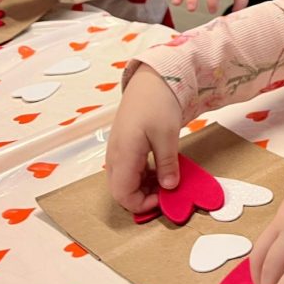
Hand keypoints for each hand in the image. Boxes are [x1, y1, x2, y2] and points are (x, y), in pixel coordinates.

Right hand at [105, 66, 182, 212]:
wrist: (151, 79)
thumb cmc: (158, 103)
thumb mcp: (167, 135)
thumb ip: (167, 164)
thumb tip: (169, 187)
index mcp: (122, 155)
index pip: (122, 195)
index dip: (141, 204)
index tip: (163, 199)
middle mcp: (114, 155)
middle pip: (121, 190)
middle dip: (143, 196)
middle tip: (167, 190)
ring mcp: (117, 149)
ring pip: (124, 180)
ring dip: (143, 185)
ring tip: (167, 178)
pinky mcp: (123, 144)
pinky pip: (128, 168)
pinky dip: (142, 174)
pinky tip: (160, 167)